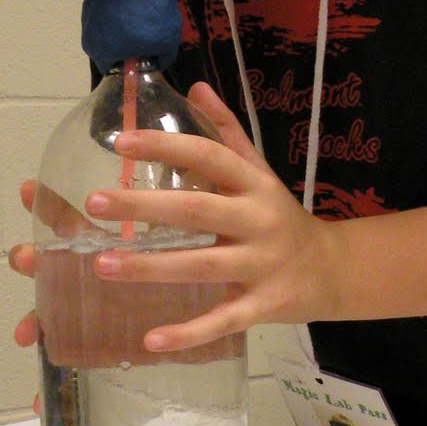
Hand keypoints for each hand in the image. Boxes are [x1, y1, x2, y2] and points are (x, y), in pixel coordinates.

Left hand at [8, 83, 345, 356]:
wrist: (331, 269)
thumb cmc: (280, 215)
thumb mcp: (258, 170)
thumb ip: (226, 131)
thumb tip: (195, 87)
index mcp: (254, 183)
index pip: (207, 156)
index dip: (165, 146)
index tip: (120, 141)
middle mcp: (258, 220)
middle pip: (197, 210)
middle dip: (144, 205)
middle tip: (95, 201)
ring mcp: (262, 265)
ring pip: (201, 265)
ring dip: (151, 267)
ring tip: (103, 264)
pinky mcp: (263, 306)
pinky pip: (222, 320)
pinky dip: (188, 333)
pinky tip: (150, 339)